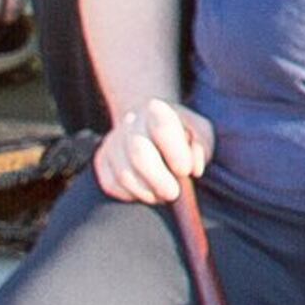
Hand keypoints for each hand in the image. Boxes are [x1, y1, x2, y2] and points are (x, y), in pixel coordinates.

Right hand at [96, 97, 213, 204]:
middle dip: (158, 180)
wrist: (146, 122)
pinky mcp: (101, 160)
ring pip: (124, 175)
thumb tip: (194, 169)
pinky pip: (111, 185)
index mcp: (157, 110)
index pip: (164, 129)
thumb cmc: (180, 131)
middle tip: (173, 194)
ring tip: (162, 195)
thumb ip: (202, 145)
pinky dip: (130, 195)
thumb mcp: (199, 130)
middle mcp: (130, 122)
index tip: (186, 171)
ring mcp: (113, 141)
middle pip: (139, 155)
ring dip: (146, 192)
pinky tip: (145, 191)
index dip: (177, 154)